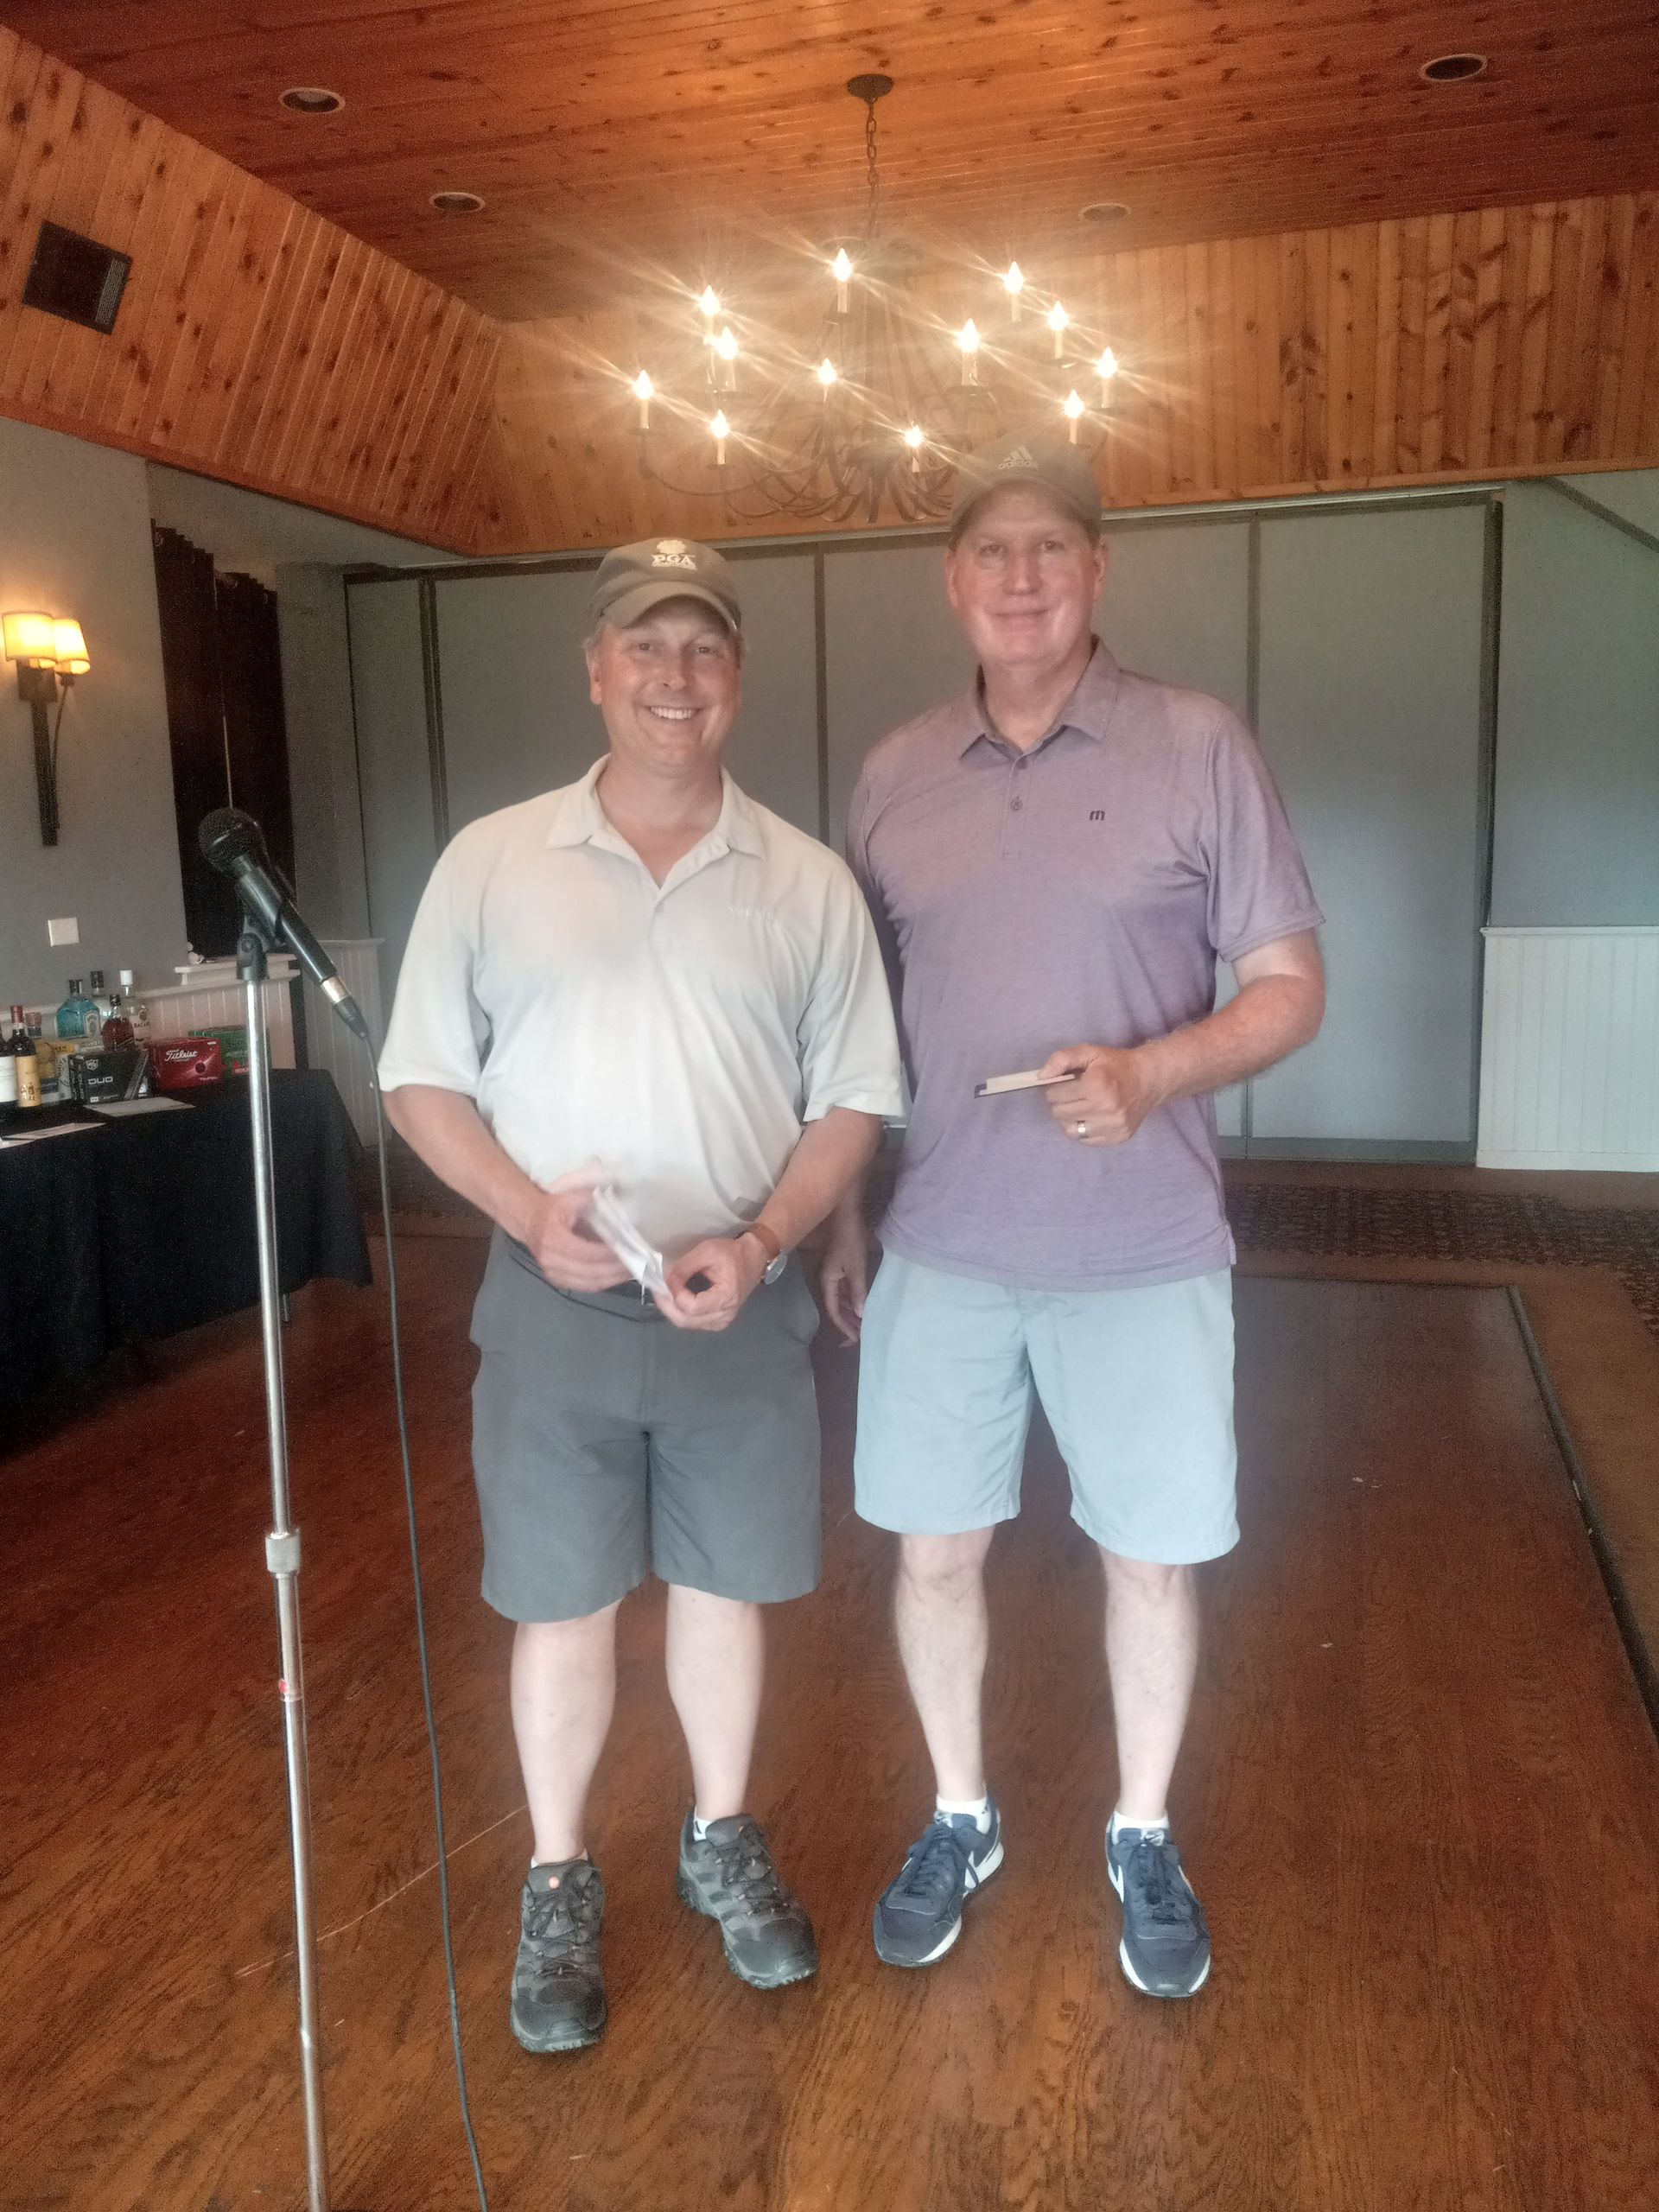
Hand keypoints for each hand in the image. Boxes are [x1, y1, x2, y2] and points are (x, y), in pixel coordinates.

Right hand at [519, 1166, 632, 1292]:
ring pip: (589, 1283)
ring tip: (632, 1270)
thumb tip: (619, 1203)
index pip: (585, 1252)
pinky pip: (585, 1287)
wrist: (530, 1221)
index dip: (607, 1254)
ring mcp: (553, 1273)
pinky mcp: (558, 1280)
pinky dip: (604, 1283)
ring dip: (613, 1279)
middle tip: (638, 1263)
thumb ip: (592, 1200)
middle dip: (615, 1269)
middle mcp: (550, 1260)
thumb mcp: (571, 1198)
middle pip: (589, 1272)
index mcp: (552, 1238)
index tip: (628, 1249)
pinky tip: (618, 1276)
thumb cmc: (553, 1208)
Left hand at [656, 1235, 766, 1331]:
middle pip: (686, 1320)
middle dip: (668, 1306)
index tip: (669, 1279)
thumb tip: (666, 1282)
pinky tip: (677, 1299)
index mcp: (726, 1297)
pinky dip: (681, 1312)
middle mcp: (725, 1315)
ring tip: (666, 1293)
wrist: (753, 1258)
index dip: (676, 1294)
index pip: (692, 1307)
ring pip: (687, 1323)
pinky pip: (693, 1322)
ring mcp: (722, 1321)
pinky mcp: (718, 1322)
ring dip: (673, 1310)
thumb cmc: (732, 1253)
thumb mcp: (707, 1251)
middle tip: (658, 1290)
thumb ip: (684, 1267)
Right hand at [819, 1213, 870, 1346]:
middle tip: (861, 1337)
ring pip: (842, 1300)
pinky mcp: (842, 1268)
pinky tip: (862, 1306)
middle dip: (848, 1323)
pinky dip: (854, 1300)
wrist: (846, 1215)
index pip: (834, 1311)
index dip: (845, 1326)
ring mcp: (835, 1274)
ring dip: (851, 1313)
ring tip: (864, 1325)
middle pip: (837, 1308)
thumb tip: (860, 1314)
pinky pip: (846, 1291)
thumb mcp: (856, 1268)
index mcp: (828, 1282)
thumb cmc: (849, 1240)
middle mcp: (828, 1280)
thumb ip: (858, 1291)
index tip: (856, 1338)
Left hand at [1040, 1042, 1167, 1147]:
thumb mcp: (1089, 1052)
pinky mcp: (1118, 1137)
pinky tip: (1090, 1116)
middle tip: (1070, 1094)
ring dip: (1069, 1118)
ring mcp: (1113, 1126)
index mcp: (1096, 1085)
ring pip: (1070, 1130)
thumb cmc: (1116, 1064)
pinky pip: (1085, 1140)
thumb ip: (1062, 1059)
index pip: (1054, 1094)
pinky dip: (1082, 1129)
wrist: (1149, 1079)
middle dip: (1059, 1102)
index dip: (1052, 1087)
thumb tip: (1041, 1077)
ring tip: (1079, 1106)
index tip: (1061, 1084)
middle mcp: (1105, 1109)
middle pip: (1059, 1113)